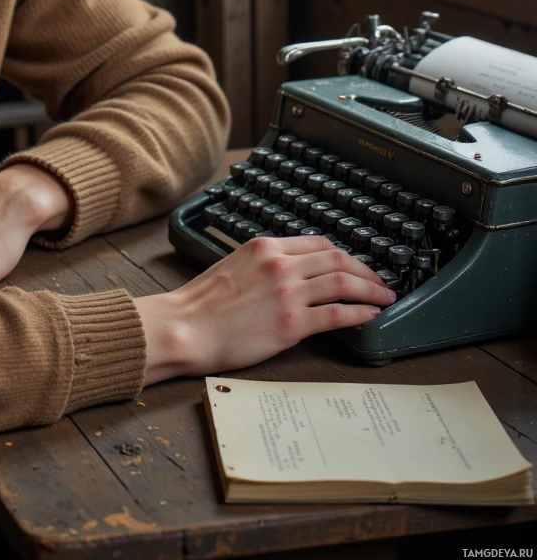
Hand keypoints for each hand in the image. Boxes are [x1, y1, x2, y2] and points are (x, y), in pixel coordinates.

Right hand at [134, 236, 395, 385]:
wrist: (186, 327)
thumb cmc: (202, 304)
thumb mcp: (234, 266)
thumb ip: (264, 265)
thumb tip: (290, 275)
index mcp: (265, 247)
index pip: (317, 243)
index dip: (343, 255)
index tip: (355, 265)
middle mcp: (280, 264)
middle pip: (336, 259)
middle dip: (364, 270)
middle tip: (380, 281)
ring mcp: (288, 292)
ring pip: (342, 282)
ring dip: (369, 289)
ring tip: (384, 297)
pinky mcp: (292, 323)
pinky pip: (336, 314)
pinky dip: (358, 313)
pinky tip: (369, 315)